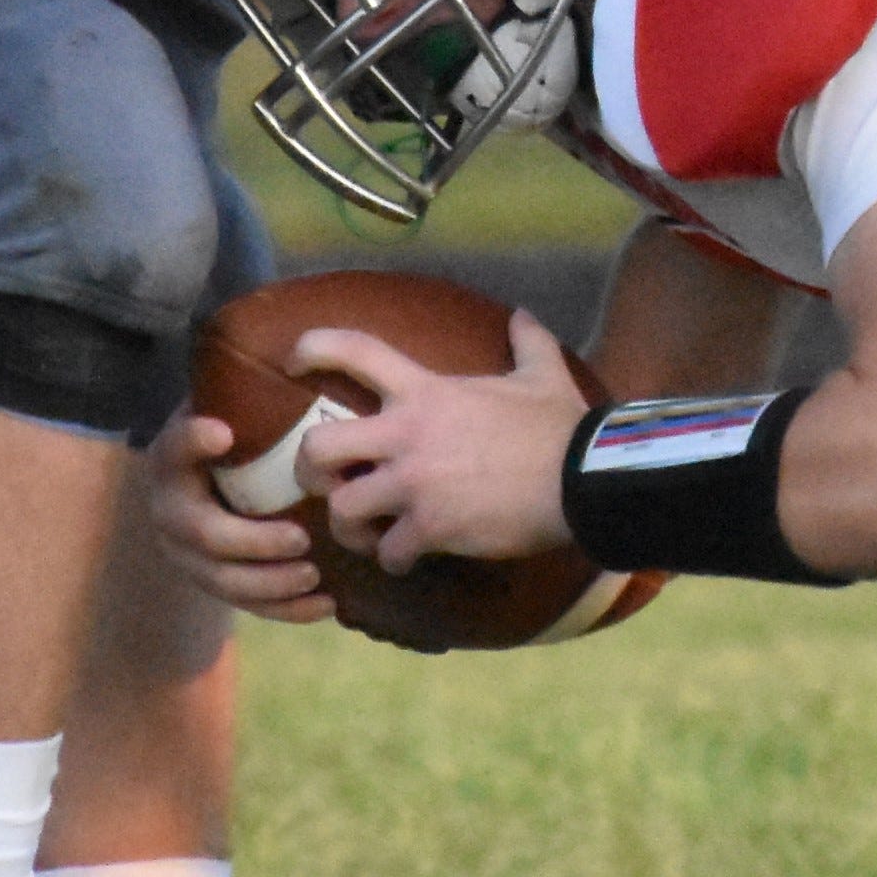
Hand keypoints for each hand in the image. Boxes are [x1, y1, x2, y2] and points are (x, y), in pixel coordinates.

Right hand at [145, 409, 334, 620]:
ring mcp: (188, 555)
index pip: (172, 450)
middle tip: (300, 539)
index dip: (191, 442)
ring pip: (223, 581)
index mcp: (171, 460)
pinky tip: (326, 604)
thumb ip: (242, 389)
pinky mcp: (215, 583)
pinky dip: (286, 610)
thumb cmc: (238, 434)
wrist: (212, 481)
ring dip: (271, 584)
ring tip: (315, 576)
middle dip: (251, 542)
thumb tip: (294, 345)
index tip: (222, 431)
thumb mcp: (229, 405)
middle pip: (202, 535)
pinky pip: (247, 606)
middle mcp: (170, 511)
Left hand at [299, 312, 591, 572]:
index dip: (312, 349)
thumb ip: (527, 342)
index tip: (293, 362)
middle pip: (317, 448)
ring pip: (342, 510)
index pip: (354, 352)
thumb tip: (525, 316)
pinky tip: (409, 558)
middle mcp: (407, 435)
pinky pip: (388, 552)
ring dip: (349, 526)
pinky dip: (394, 560)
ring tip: (368, 532)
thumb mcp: (543, 375)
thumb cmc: (562, 427)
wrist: (583, 481)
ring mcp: (415, 485)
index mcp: (426, 392)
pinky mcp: (431, 528)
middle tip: (330, 482)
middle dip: (310, 471)